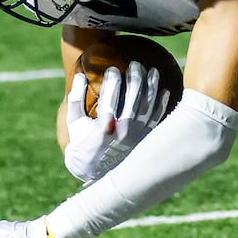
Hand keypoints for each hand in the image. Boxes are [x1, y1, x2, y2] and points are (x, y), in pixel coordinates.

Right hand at [64, 61, 169, 182]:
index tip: (112, 68)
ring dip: (151, 86)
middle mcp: (122, 132)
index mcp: (103, 128)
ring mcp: (137, 136)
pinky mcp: (145, 140)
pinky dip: (161, 104)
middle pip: (133, 98)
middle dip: (135, 77)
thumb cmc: (82, 145)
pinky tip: (163, 90)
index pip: (110, 97)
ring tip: (152, 70)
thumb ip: (75, 101)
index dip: (112, 81)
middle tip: (135, 64)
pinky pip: (157, 119)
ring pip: (148, 106)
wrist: (96, 173)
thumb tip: (79, 77)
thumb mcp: (74, 125)